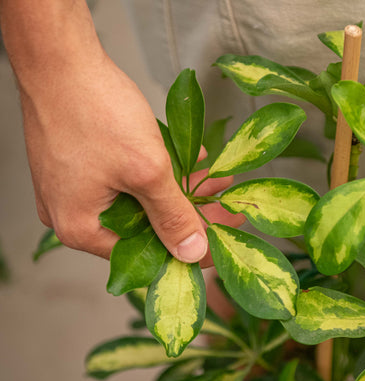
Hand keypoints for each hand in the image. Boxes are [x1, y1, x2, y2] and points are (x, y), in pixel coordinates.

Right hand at [20, 53, 213, 262]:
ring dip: (177, 191)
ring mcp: (76, 190)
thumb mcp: (146, 170)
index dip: (185, 249)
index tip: (216, 240)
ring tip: (213, 180)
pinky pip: (127, 181)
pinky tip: (190, 162)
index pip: (144, 256)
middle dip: (186, 214)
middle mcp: (73, 215)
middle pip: (143, 229)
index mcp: (81, 228)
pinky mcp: (83, 168)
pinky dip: (158, 174)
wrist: (60, 57)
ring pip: (139, 202)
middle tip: (222, 206)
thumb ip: (172, 216)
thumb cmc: (95, 110)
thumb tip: (191, 251)